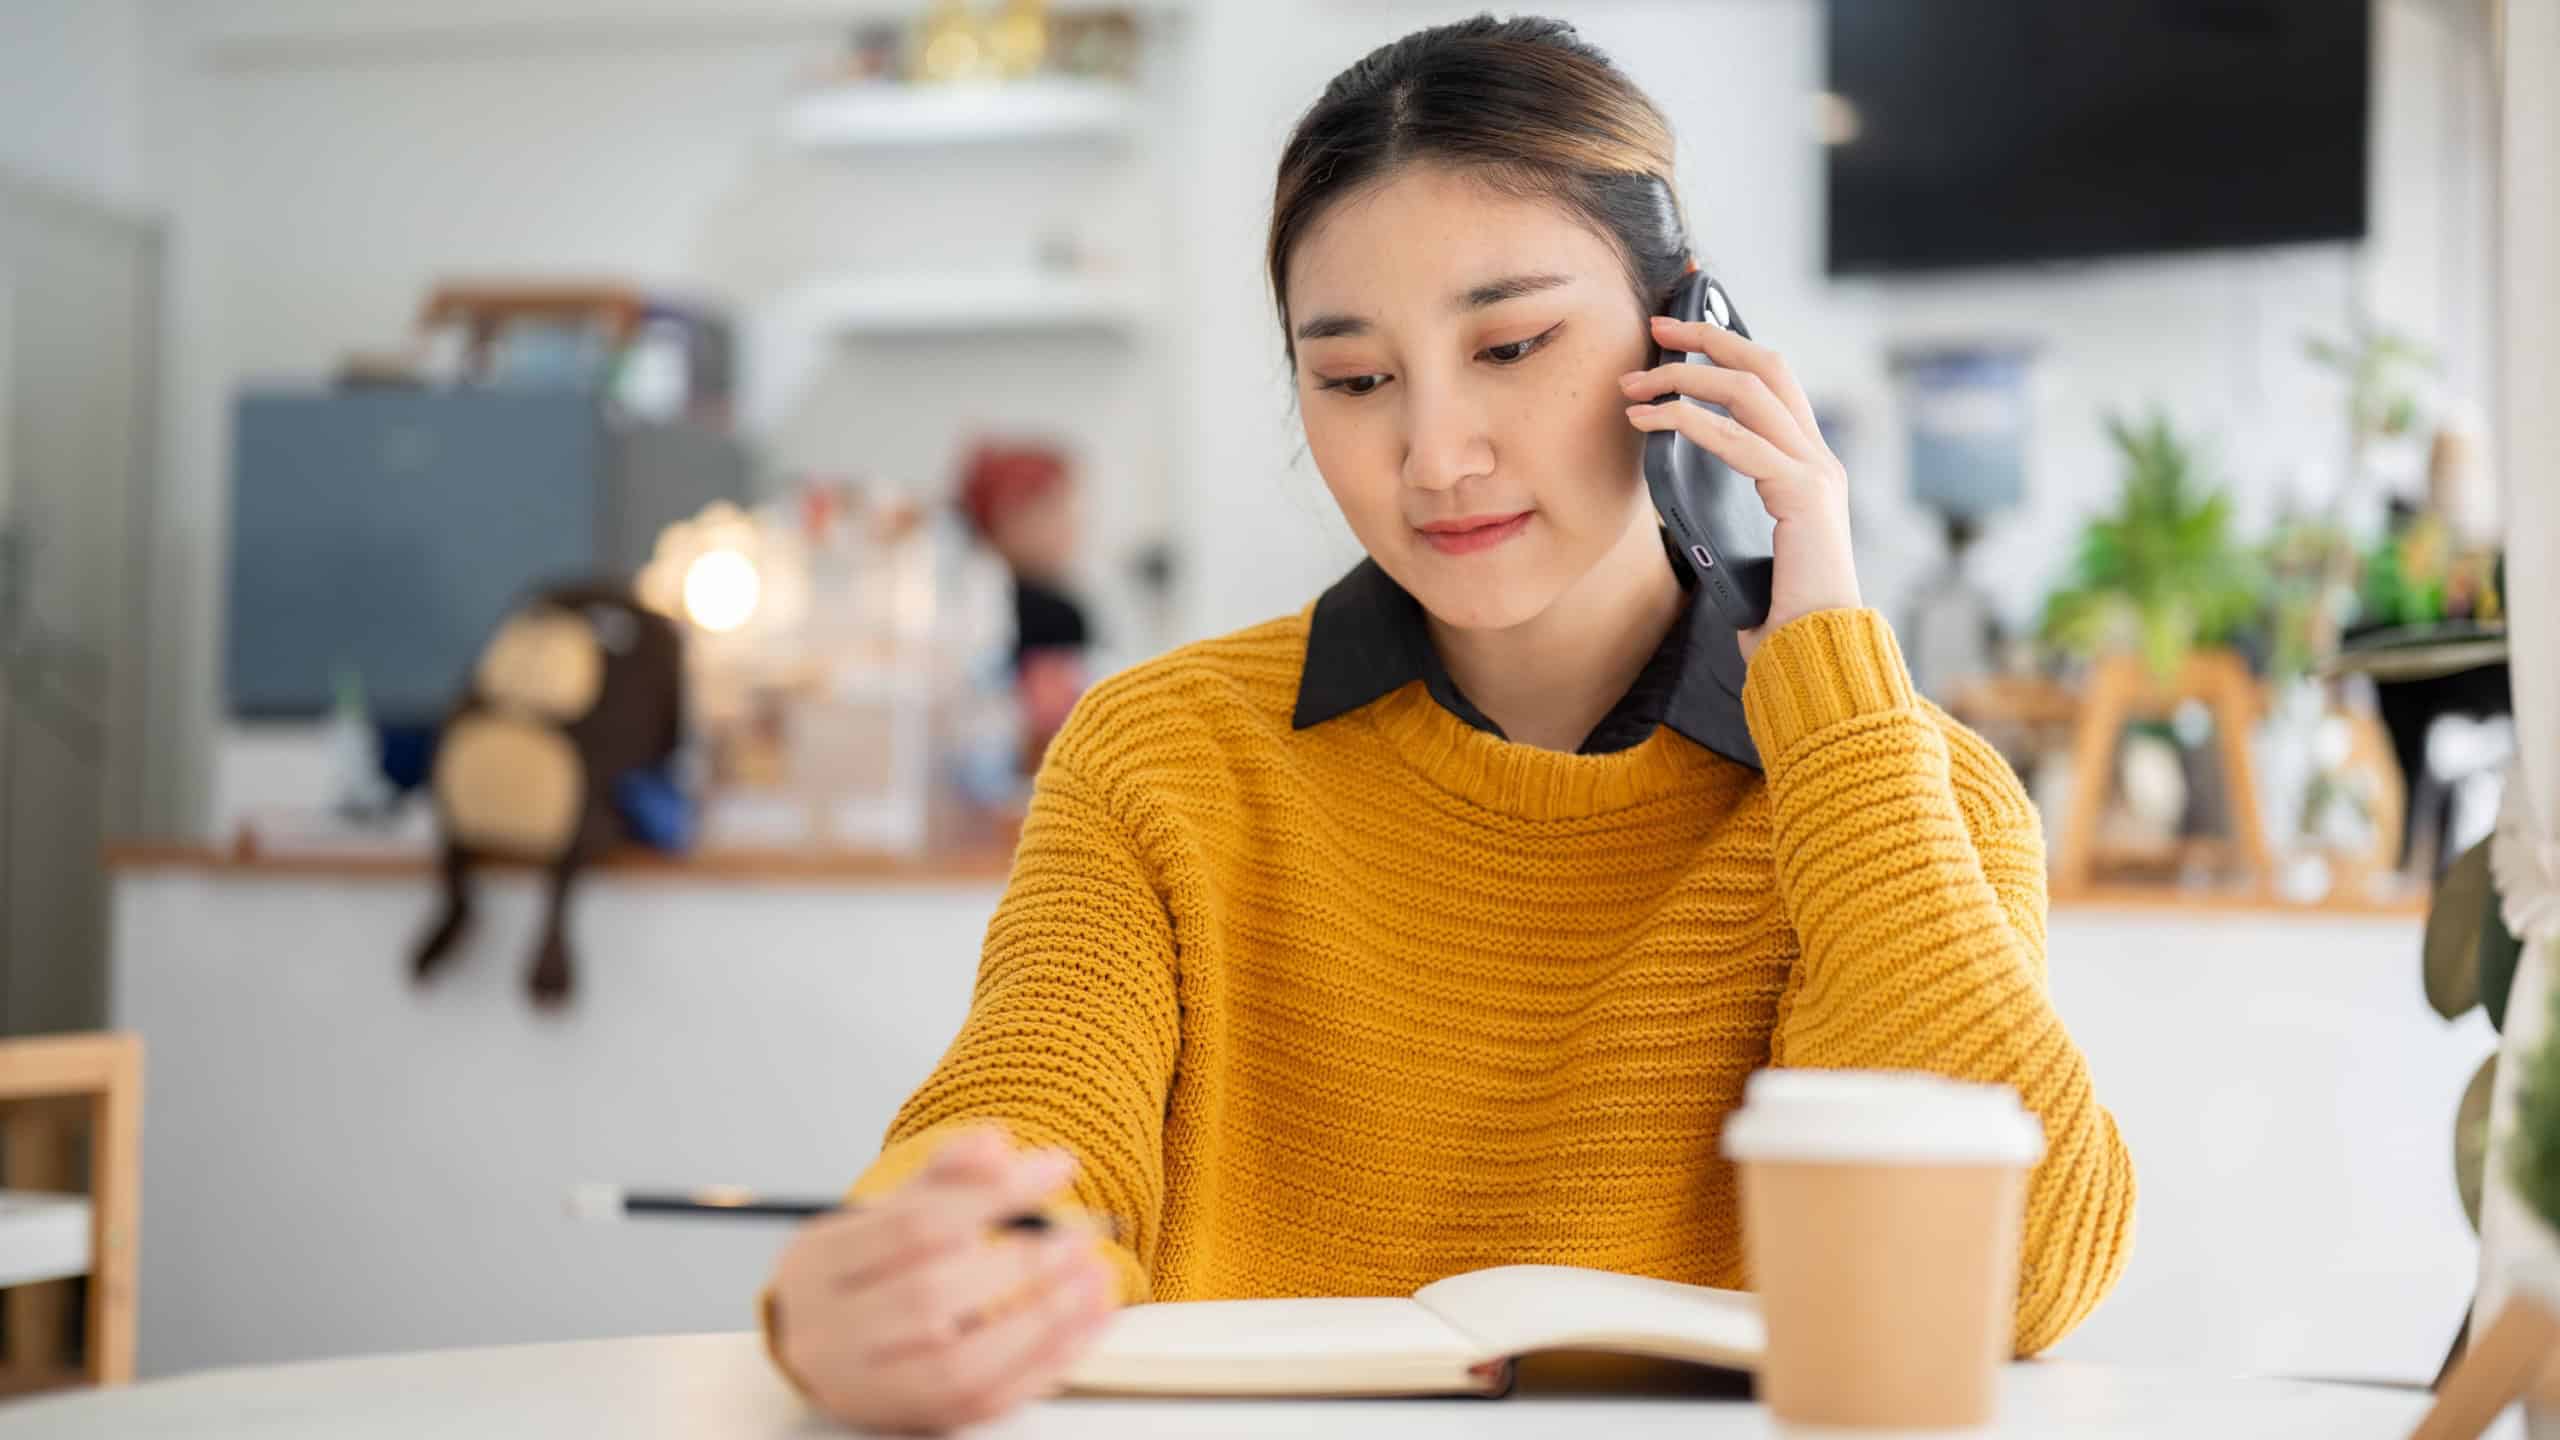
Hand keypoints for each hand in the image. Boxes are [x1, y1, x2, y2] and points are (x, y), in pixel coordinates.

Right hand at [768, 1127, 1119, 1433]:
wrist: (823, 1345)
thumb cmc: (864, 1270)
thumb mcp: (888, 1210)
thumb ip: (944, 1175)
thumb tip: (994, 1144)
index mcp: (821, 1265)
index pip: (913, 1226)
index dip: (991, 1196)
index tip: (1056, 1168)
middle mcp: (832, 1334)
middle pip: (931, 1297)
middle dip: (1019, 1263)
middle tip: (1080, 1234)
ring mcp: (870, 1388)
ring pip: (959, 1364)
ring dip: (1042, 1319)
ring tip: (1095, 1279)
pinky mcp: (914, 1422)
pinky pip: (987, 1401)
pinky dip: (1047, 1361)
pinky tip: (1086, 1322)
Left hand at [1619, 314, 1860, 662]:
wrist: (1815, 654)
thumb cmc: (1774, 611)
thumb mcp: (1739, 543)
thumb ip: (1720, 506)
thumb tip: (1668, 483)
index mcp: (1806, 464)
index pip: (1771, 380)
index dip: (1730, 341)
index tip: (1684, 319)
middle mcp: (1819, 458)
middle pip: (1765, 365)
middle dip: (1708, 334)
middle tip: (1655, 325)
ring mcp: (1817, 473)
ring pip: (1751, 391)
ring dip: (1687, 376)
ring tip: (1635, 382)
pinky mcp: (1804, 495)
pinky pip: (1740, 442)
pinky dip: (1690, 422)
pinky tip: (1652, 421)